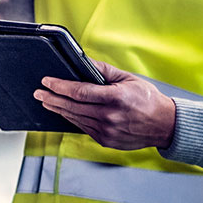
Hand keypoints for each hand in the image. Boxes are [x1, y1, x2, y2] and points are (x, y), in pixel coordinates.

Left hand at [33, 61, 176, 150]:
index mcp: (115, 98)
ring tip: (46, 101)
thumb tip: (84, 61)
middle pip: (72, 106)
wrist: (164, 126)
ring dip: (58, 109)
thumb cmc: (148, 100)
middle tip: (39, 92)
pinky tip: (64, 112)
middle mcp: (109, 116)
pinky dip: (71, 119)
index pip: (79, 91)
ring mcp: (106, 131)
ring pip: (75, 118)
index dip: (60, 86)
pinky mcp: (105, 140)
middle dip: (52, 98)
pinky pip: (83, 128)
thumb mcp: (128, 79)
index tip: (47, 81)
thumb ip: (104, 70)